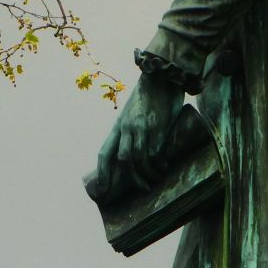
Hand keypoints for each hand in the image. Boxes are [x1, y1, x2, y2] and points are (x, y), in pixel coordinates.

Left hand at [93, 73, 183, 197]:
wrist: (162, 76)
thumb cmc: (150, 98)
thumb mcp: (134, 114)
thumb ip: (133, 131)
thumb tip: (137, 156)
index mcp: (118, 126)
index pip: (104, 153)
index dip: (102, 173)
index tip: (103, 191)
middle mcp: (127, 128)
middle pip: (122, 161)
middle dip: (131, 180)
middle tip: (142, 189)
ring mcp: (142, 127)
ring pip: (140, 160)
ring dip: (148, 174)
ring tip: (155, 179)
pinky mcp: (158, 126)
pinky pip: (156, 152)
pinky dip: (160, 164)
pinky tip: (164, 167)